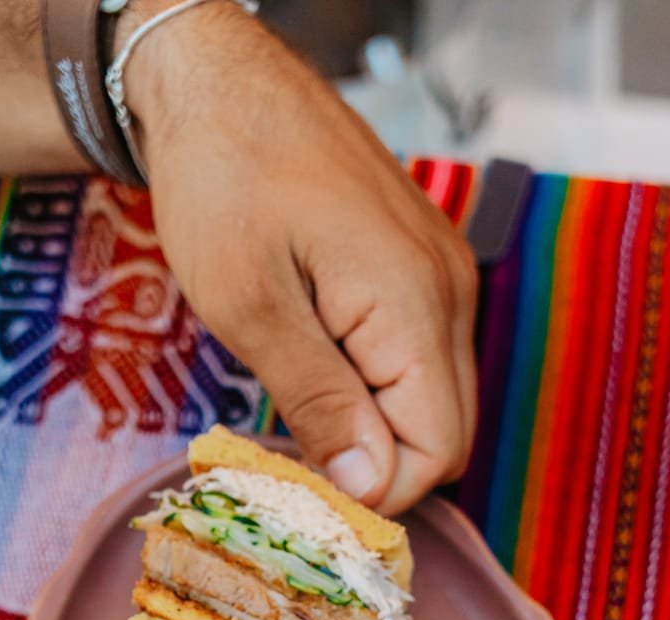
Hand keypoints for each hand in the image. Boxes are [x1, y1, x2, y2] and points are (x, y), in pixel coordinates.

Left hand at [126, 2, 477, 513]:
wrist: (219, 79)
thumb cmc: (222, 177)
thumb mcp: (250, 304)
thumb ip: (317, 400)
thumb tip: (366, 488)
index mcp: (415, 303)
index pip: (437, 451)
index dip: (375, 490)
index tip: (305, 487)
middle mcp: (449, 292)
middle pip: (449, 435)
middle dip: (380, 466)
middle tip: (298, 458)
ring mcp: (443, 275)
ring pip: (437, 401)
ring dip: (376, 426)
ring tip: (299, 398)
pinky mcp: (424, 267)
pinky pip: (423, 359)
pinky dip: (379, 387)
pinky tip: (319, 363)